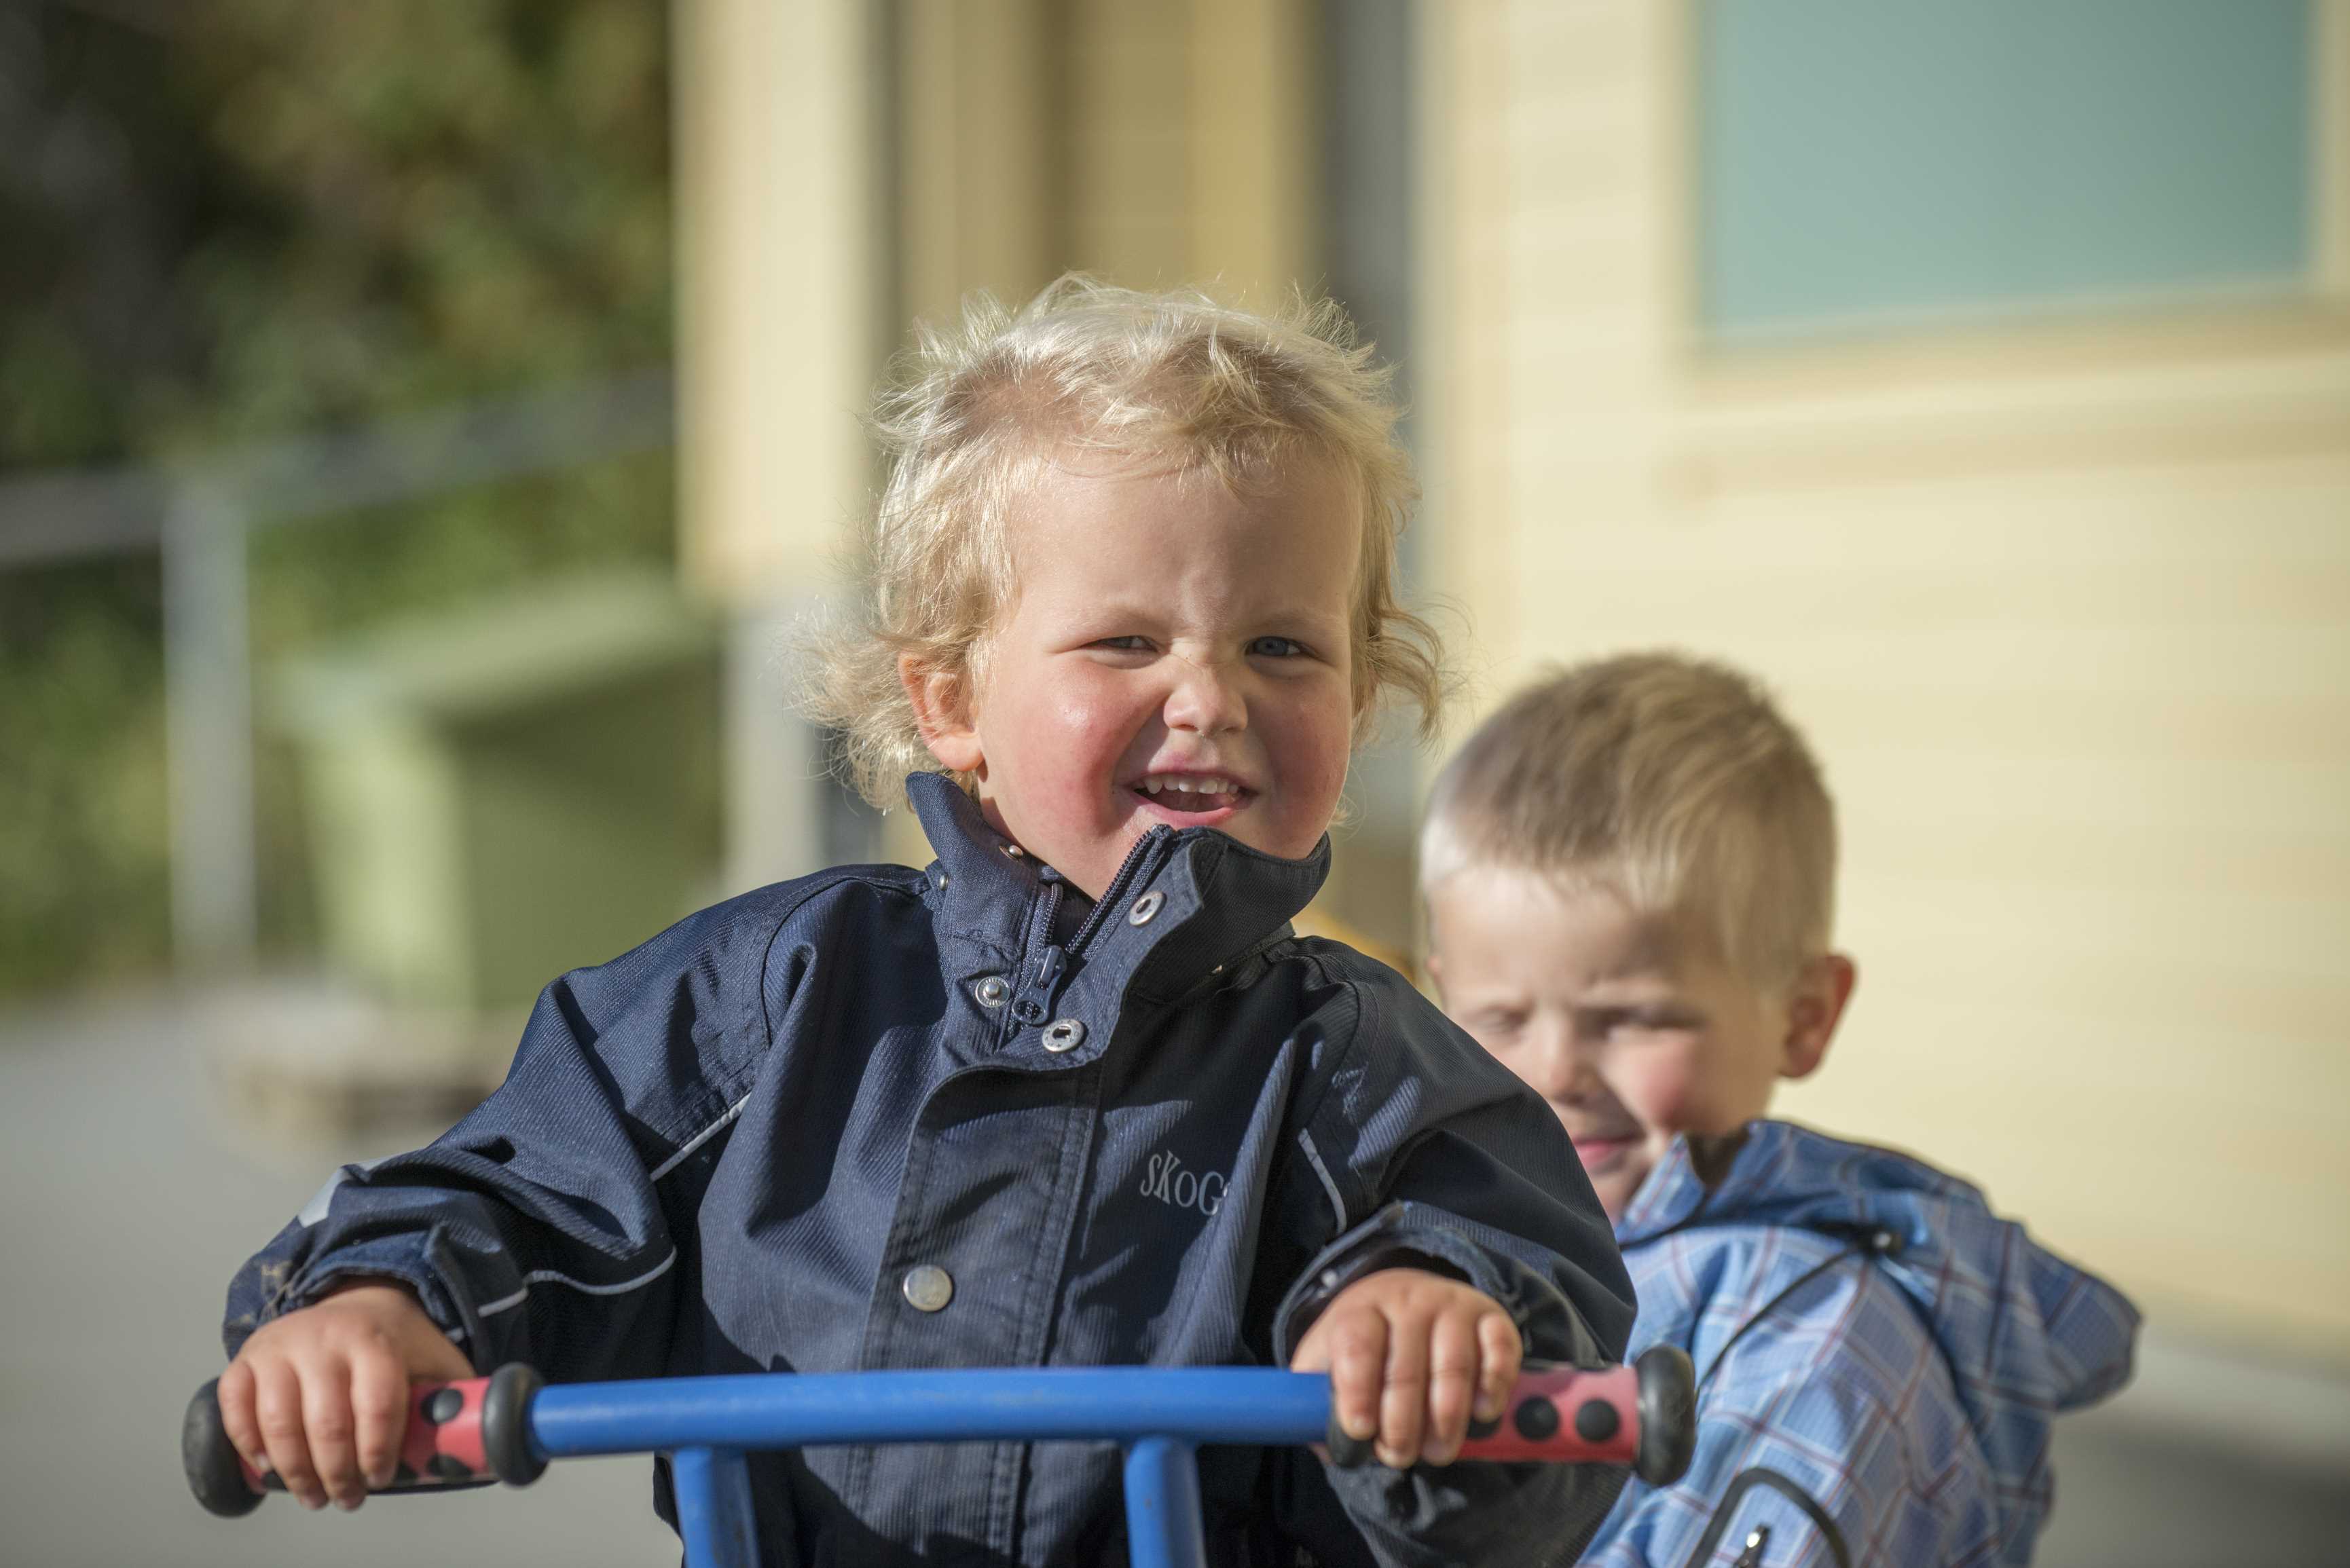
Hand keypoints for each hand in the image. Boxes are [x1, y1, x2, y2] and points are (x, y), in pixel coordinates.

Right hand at [217, 1279, 471, 1510]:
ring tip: (313, 1495)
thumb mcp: (434, 1359)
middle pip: (326, 1423)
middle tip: (347, 1499)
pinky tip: (268, 1467)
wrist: (356, 1301)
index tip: (379, 1478)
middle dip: (337, 1474)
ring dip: (295, 1472)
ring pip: (278, 1422)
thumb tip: (478, 1441)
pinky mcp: (247, 1356)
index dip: (378, 1451)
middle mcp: (324, 1338)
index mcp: (375, 1340)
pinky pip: (235, 1407)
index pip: (376, 1404)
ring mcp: (280, 1346)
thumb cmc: (396, 1345)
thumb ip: (453, 1396)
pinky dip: (247, 1443)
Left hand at [1288, 1267, 1521, 1469]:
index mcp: (1361, 1311)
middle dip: (1402, 1424)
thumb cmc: (1365, 1344)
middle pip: (1406, 1368)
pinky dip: (1494, 1385)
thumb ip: (1316, 1400)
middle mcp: (1408, 1302)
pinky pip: (1500, 1349)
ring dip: (1447, 1418)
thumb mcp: (1327, 1360)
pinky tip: (1482, 1413)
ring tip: (1437, 1452)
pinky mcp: (1492, 1316)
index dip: (1358, 1391)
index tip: (1360, 1430)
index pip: (1357, 1347)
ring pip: (1454, 1366)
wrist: (1405, 1298)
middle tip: (1400, 1455)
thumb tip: (1331, 1447)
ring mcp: (1453, 1306)